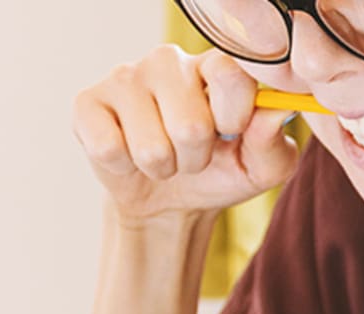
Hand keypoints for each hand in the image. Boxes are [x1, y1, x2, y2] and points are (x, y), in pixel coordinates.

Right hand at [72, 45, 297, 225]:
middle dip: (196, 158)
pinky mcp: (88, 102)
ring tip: (164, 158)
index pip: (230, 73)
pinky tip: (128, 154)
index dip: (234, 115)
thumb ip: (273, 142)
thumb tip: (276, 112)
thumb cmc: (220, 172)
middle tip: (192, 155)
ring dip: (163, 167)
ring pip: (151, 145)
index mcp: (215, 66)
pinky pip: (109, 148)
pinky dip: (124, 167)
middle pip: (190, 124)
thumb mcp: (260, 167)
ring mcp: (125, 77)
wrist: (170, 202)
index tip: (231, 132)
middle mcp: (169, 61)